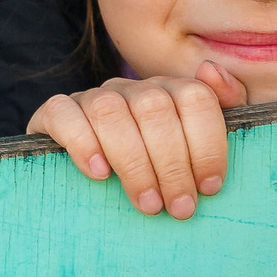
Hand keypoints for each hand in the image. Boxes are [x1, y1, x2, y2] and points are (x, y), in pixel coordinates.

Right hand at [27, 63, 245, 218]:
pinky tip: (99, 174)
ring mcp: (91, 97)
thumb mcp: (195, 147)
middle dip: (172, 164)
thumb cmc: (155, 171)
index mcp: (169, 90)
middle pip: (155, 108)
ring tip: (147, 204)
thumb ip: (221, 105)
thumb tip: (211, 69)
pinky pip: (63, 114)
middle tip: (178, 207)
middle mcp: (131, 88)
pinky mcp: (55, 112)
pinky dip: (83, 144)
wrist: (87, 182)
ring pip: (110, 112)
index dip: (206, 144)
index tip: (209, 187)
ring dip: (133, 163)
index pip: (195, 98)